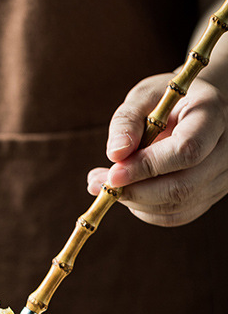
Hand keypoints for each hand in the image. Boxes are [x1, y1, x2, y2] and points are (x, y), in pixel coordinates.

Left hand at [87, 73, 227, 225]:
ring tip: (104, 185)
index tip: (112, 174)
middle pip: (183, 186)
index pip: (187, 150)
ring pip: (177, 205)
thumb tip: (116, 154)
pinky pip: (175, 215)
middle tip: (98, 184)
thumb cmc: (165, 101)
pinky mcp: (209, 196)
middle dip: (135, 191)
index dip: (147, 167)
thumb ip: (126, 121)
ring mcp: (222, 176)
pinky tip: (126, 191)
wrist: (192, 110)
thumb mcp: (143, 97)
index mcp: (212, 116)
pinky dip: (143, 210)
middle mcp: (225, 149)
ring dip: (133, 202)